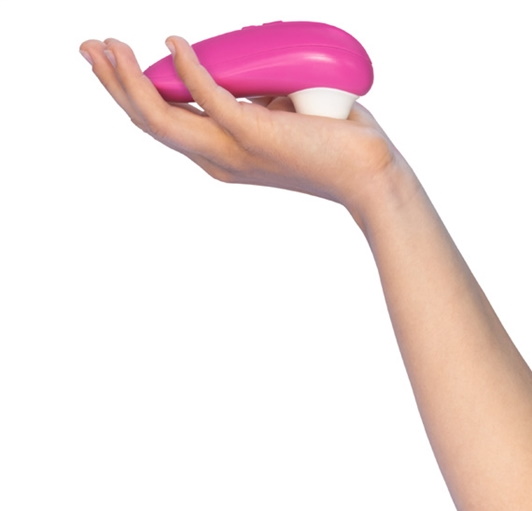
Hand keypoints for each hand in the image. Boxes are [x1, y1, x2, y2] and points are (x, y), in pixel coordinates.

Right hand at [79, 36, 408, 220]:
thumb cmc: (330, 144)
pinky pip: (209, 95)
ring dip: (129, 79)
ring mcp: (233, 149)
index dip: (133, 94)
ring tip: (108, 46)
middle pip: (151, 121)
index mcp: (220, 155)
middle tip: (92, 47)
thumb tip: (251, 77)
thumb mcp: (280, 120)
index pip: (165, 124)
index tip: (117, 60)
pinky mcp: (254, 133)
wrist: (367, 172)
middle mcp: (217, 157)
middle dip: (114, 83)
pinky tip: (173, 42)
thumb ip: (258, 101)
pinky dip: (187, 67)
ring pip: (163, 117)